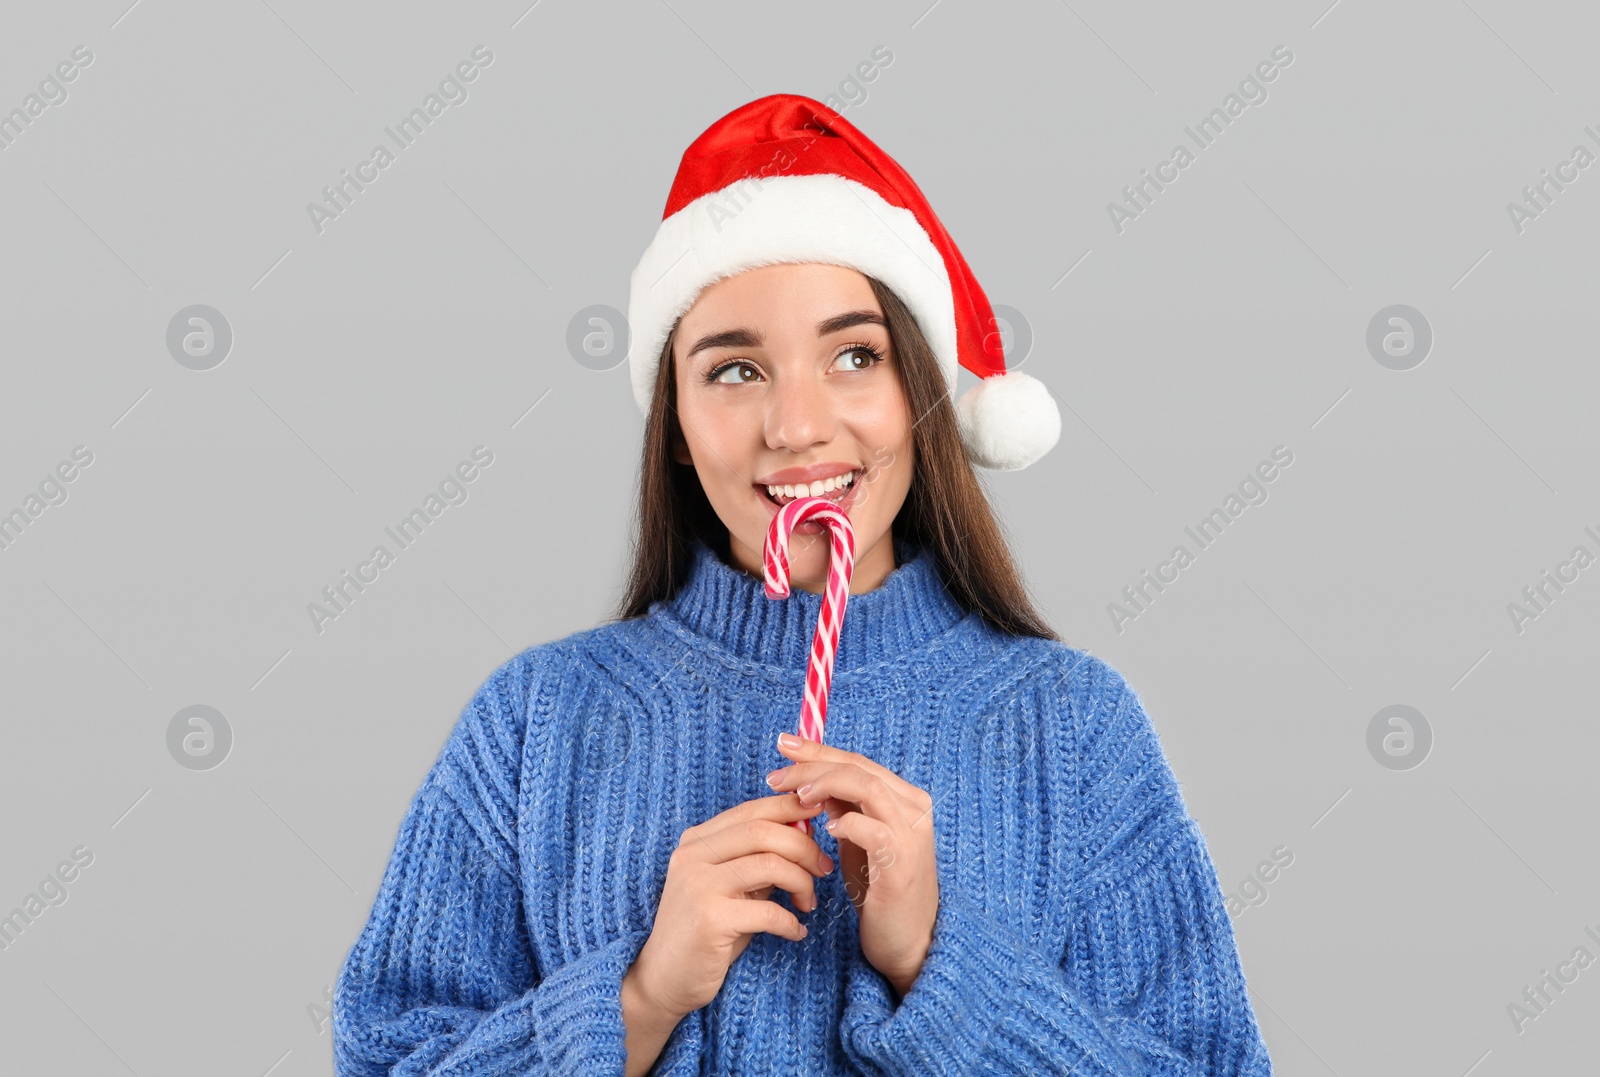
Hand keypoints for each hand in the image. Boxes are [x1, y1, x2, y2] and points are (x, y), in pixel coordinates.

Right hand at [630, 792, 835, 1020]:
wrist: (663, 979)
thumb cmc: (706, 931)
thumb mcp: (732, 887)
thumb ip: (760, 858)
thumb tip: (804, 828)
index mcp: (697, 841)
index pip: (751, 810)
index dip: (790, 808)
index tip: (820, 815)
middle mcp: (693, 856)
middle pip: (763, 831)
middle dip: (804, 847)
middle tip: (823, 868)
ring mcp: (698, 885)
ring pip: (770, 864)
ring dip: (802, 882)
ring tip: (807, 902)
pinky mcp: (709, 919)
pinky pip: (768, 911)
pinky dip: (791, 921)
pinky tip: (796, 931)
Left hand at [767, 733, 938, 999]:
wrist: (907, 941)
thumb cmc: (879, 889)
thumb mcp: (858, 839)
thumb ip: (843, 807)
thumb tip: (809, 779)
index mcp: (904, 798)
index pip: (857, 761)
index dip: (819, 751)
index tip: (783, 744)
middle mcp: (914, 809)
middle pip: (860, 769)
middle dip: (814, 765)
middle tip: (776, 774)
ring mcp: (912, 836)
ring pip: (868, 789)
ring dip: (826, 787)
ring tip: (796, 797)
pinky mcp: (903, 865)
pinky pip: (875, 831)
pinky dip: (847, 823)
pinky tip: (826, 828)